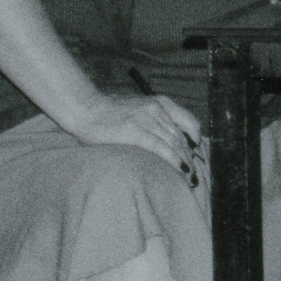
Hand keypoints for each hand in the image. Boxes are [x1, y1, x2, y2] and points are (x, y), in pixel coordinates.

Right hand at [70, 91, 204, 184]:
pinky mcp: (135, 132)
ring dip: (185, 162)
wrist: (84, 108)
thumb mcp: (138, 106)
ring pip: (174, 143)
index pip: (189, 121)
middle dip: (190, 157)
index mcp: (160, 103)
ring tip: (190, 178)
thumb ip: (154, 117)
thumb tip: (170, 136)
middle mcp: (157, 109)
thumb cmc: (108, 111)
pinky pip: (161, 148)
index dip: (196, 138)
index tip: (195, 152)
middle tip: (195, 173)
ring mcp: (146, 120)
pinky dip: (173, 159)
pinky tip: (181, 169)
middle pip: (182, 137)